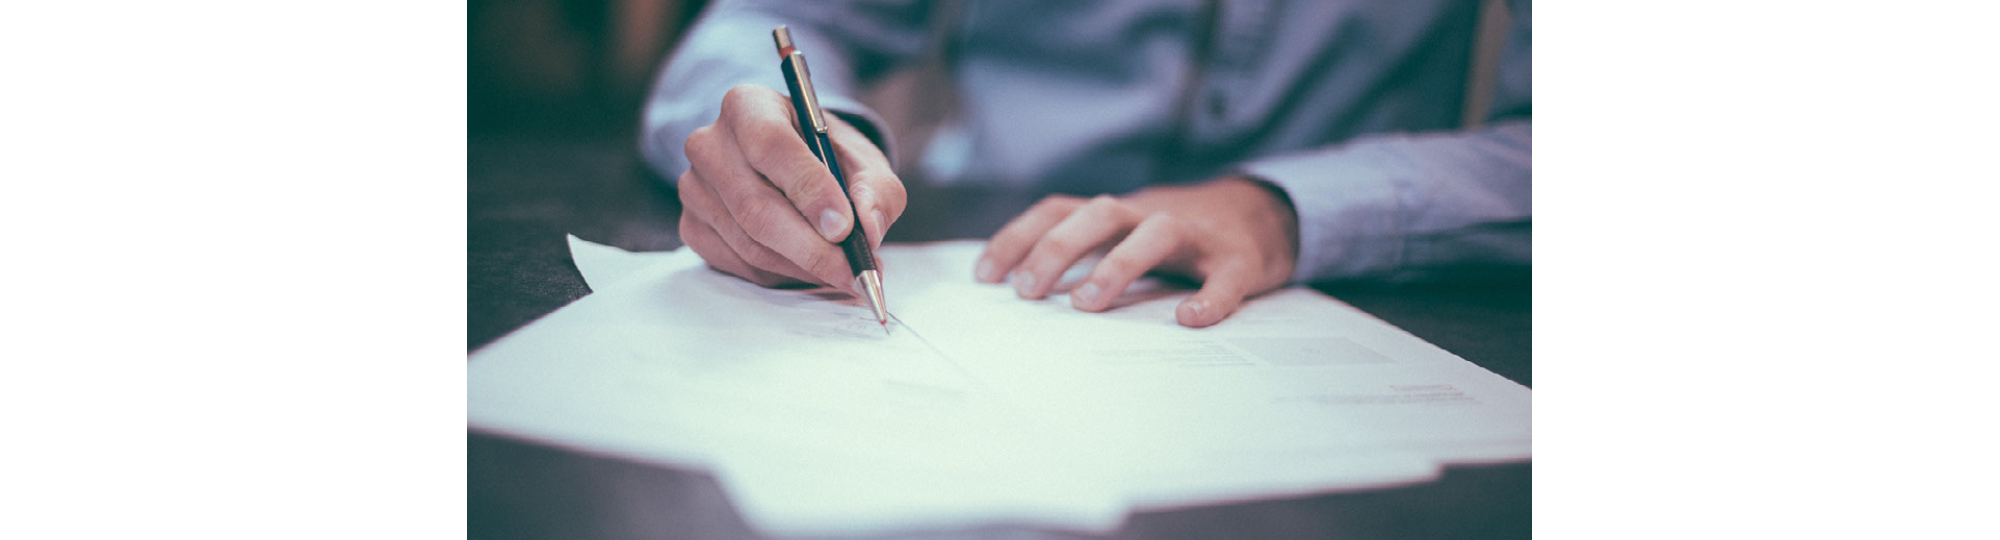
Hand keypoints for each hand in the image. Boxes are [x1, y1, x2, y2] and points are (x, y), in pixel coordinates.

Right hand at [677, 84, 905, 289]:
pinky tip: (808, 267)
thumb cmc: (826, 157)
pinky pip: (739, 264)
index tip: (844, 227)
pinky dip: (781, 275)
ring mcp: (694, 187)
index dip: (809, 189)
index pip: (770, 144)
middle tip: (853, 270)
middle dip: (812, 247)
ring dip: (802, 266)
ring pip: (749, 243)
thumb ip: (876, 190)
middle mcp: (709, 143)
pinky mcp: (692, 226)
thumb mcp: (863, 160)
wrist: (792, 166)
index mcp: (748, 105)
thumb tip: (868, 230)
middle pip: (755, 205)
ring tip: (843, 271)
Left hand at [975, 177, 1299, 326]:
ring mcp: (1197, 235)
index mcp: (1118, 213)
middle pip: (1100, 214)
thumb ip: (1084, 253)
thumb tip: (1019, 293)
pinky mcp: (1239, 260)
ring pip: (1156, 233)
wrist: (1263, 214)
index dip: (1019, 237)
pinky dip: (1209, 297)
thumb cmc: (1178, 237)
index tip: (984, 276)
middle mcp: (1150, 215)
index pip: (1059, 210)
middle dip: (1058, 249)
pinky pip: (1224, 277)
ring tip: (1087, 304)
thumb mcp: (1126, 234)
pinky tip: (1189, 319)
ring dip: (1117, 265)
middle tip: (1027, 292)